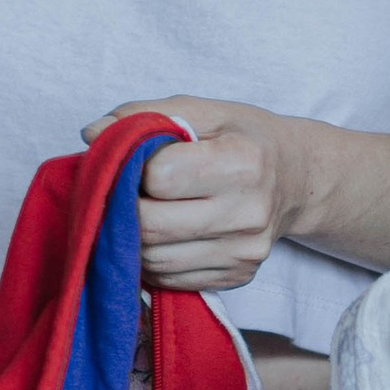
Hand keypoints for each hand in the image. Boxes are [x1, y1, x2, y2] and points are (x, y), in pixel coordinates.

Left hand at [87, 98, 307, 290]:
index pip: (158, 177)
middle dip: (123, 209)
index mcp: (243, 163)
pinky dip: (152, 259)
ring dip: (132, 238)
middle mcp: (248, 214)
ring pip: (153, 260)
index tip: (140, 160)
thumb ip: (143, 116)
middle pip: (149, 227)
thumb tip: (91, 134)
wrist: (298, 179)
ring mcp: (244, 253)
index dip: (136, 167)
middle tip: (126, 191)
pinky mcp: (237, 277)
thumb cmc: (245, 138)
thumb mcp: (204, 110)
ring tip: (142, 211)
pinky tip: (163, 234)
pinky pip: (170, 278)